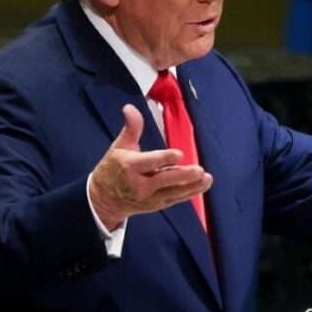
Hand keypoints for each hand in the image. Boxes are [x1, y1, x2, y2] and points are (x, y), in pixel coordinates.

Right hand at [89, 104, 212, 229]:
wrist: (104, 199)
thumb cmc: (113, 168)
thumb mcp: (119, 146)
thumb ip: (131, 127)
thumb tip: (130, 107)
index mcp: (129, 166)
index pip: (149, 162)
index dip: (164, 158)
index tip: (179, 154)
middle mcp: (139, 184)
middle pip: (164, 180)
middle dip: (183, 176)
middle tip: (200, 170)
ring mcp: (148, 197)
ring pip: (172, 192)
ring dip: (192, 186)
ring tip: (207, 179)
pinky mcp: (155, 205)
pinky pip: (174, 199)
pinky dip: (189, 193)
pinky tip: (202, 186)